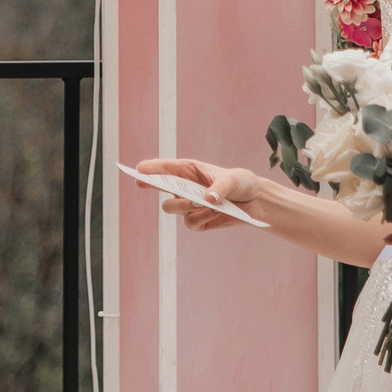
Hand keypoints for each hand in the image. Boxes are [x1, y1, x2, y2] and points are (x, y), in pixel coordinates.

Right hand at [133, 158, 262, 232]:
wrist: (253, 202)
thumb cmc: (240, 183)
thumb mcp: (233, 180)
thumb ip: (220, 187)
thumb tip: (207, 199)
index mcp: (188, 170)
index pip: (164, 168)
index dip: (150, 169)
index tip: (139, 170)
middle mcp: (184, 187)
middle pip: (160, 188)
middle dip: (161, 188)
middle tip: (175, 189)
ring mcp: (188, 205)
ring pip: (171, 208)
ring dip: (186, 206)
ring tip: (207, 204)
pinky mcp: (197, 221)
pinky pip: (191, 223)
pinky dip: (202, 218)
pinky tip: (215, 213)